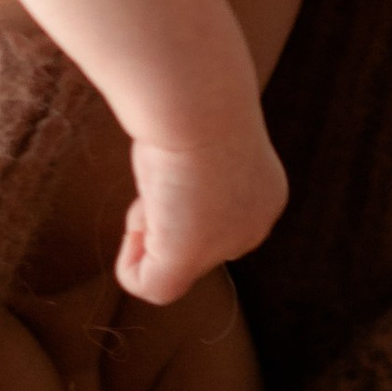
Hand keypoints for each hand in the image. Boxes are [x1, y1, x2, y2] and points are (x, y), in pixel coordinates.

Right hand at [119, 120, 291, 307]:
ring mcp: (224, 247)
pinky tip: (143, 221)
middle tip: (166, 175)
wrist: (199, 104)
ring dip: (148, 225)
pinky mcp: (187, 261)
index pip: (209, 216)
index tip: (179, 160)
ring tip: (161, 185)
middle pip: (189, 240)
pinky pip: (147, 286)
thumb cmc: (195, 107)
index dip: (177, 195)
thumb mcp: (198, 145)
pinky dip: (128, 262)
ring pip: (167, 256)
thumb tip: (161, 205)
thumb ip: (193, 177)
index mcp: (262, 196)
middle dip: (164, 215)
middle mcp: (253, 226)